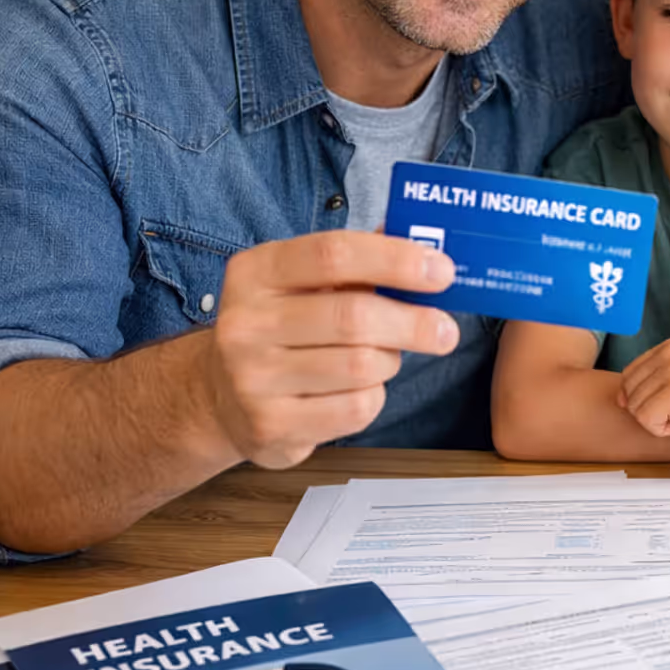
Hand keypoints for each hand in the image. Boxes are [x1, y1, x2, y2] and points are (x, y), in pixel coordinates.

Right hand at [205, 230, 458, 467]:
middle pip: (354, 316)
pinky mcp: (269, 425)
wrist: (222, 396)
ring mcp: (251, 378)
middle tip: (447, 330)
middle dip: (414, 323)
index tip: (443, 271)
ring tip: (386, 358)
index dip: (396, 260)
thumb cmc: (284, 327)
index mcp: (256, 272)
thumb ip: (360, 262)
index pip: (334, 253)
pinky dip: (373, 397)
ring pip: (361, 366)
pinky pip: (354, 409)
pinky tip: (358, 390)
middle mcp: (245, 323)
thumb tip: (430, 243)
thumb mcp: (304, 284)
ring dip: (390, 362)